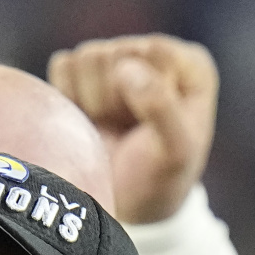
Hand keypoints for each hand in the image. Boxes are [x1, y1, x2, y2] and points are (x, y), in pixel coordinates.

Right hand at [47, 34, 218, 223]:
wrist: (126, 204)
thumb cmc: (160, 177)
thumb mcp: (174, 151)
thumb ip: (160, 107)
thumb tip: (127, 68)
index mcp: (190, 64)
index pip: (153, 50)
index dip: (142, 91)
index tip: (150, 124)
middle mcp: (155, 54)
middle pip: (114, 53)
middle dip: (114, 99)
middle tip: (127, 130)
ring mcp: (118, 57)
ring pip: (86, 56)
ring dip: (92, 101)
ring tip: (111, 125)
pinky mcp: (84, 70)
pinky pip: (63, 65)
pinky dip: (69, 97)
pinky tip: (90, 118)